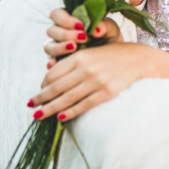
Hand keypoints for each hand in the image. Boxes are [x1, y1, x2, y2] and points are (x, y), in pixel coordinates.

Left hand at [29, 42, 155, 121]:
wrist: (137, 59)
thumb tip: (49, 76)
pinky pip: (83, 105)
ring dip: (50, 108)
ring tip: (39, 115)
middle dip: (41, 98)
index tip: (39, 90)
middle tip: (31, 105)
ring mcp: (96, 81)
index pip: (53, 73)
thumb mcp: (90, 51)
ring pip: (67, 98)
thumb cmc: (111, 54)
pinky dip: (70, 112)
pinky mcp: (106, 92)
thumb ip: (72, 62)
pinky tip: (60, 117)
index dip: (43, 84)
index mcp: (80, 56)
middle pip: (56, 87)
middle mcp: (86, 69)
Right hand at [44, 8, 123, 65]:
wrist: (114, 58)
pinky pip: (50, 64)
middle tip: (83, 37)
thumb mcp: (110, 29)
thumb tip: (96, 30)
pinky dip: (52, 63)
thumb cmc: (109, 38)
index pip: (56, 14)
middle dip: (65, 34)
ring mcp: (58, 48)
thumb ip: (104, 25)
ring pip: (48, 46)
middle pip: (51, 30)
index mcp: (69, 20)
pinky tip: (57, 63)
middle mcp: (61, 33)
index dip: (65, 19)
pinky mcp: (59, 63)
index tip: (81, 25)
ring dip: (60, 47)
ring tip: (75, 48)